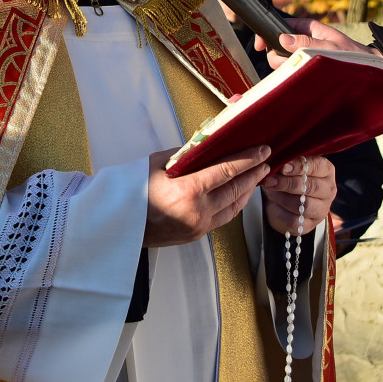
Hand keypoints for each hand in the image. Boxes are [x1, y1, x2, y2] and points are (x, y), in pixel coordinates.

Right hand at [145, 145, 271, 247]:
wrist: (117, 223)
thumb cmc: (133, 190)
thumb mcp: (158, 164)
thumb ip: (185, 155)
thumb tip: (207, 146)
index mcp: (188, 190)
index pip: (227, 171)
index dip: (248, 160)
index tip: (263, 151)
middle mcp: (197, 211)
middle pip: (236, 190)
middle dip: (254, 174)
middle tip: (265, 161)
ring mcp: (198, 226)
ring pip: (234, 207)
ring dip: (247, 191)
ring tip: (256, 176)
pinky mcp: (196, 235)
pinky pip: (223, 218)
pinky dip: (234, 204)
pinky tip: (237, 195)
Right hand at [254, 18, 380, 70]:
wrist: (369, 69)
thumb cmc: (353, 55)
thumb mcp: (330, 47)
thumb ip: (307, 42)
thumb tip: (283, 39)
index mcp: (309, 28)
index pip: (280, 26)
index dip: (267, 35)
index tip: (259, 46)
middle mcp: (304, 40)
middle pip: (276, 46)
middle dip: (275, 55)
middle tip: (286, 63)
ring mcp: (304, 53)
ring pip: (281, 58)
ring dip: (283, 65)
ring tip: (299, 70)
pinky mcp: (306, 65)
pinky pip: (290, 68)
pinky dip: (289, 72)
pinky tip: (297, 75)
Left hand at [261, 156, 336, 235]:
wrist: (285, 199)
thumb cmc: (289, 176)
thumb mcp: (290, 165)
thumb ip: (287, 162)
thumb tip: (277, 164)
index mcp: (326, 170)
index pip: (317, 166)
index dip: (299, 166)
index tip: (283, 167)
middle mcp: (328, 190)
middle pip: (312, 187)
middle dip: (288, 183)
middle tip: (270, 180)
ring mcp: (321, 209)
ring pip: (303, 205)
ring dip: (282, 197)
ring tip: (269, 191)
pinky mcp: (310, 225)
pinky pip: (294, 221)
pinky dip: (279, 212)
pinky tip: (272, 204)